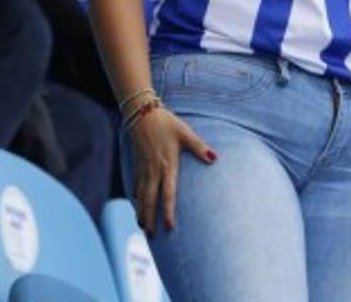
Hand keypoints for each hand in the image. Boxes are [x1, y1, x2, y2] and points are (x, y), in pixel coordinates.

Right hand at [130, 107, 217, 235]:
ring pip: (141, 196)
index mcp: (167, 165)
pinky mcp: (137, 163)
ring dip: (141, 212)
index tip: (169, 228)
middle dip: (150, 219)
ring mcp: (143, 168)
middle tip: (150, 237)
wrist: (142, 113)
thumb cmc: (166, 123)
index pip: (168, 194)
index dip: (168, 212)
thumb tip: (214, 158)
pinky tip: (137, 203)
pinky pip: (136, 185)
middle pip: (150, 200)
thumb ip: (199, 147)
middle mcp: (153, 170)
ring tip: (142, 227)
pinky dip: (136, 197)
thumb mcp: (185, 133)